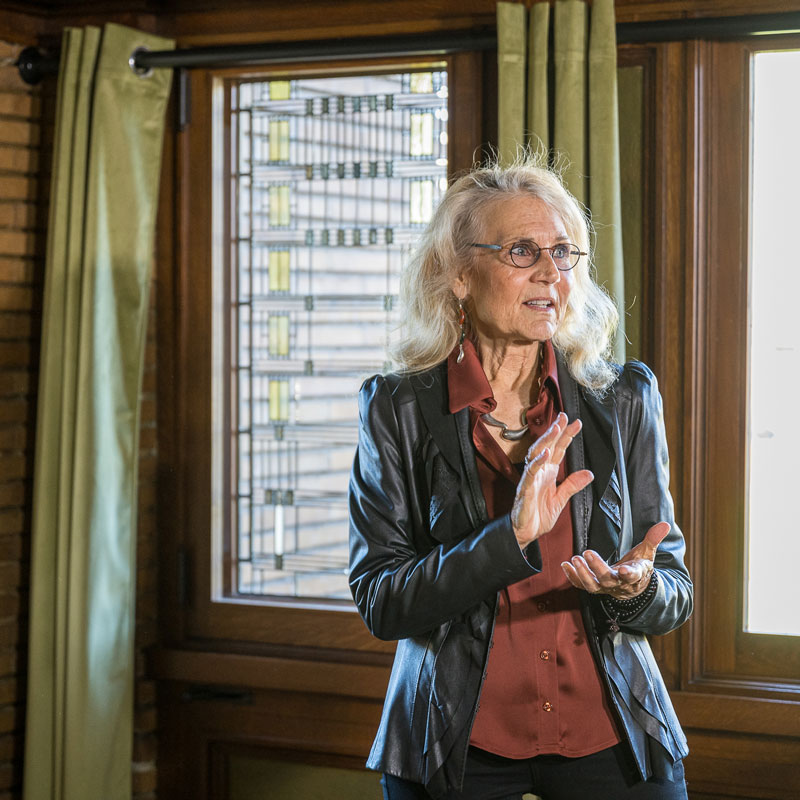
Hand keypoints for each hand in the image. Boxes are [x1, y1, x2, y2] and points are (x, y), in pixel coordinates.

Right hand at [511, 412, 593, 548]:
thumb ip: (572, 485)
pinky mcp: (524, 490)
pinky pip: (530, 474)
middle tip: (564, 417)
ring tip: (556, 429)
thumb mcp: (561, 500)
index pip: (558, 450)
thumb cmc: (537, 516)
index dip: (566, 436)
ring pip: (537, 455)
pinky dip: (537, 463)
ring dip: (546, 441)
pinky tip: (545, 454)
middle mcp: (538, 473)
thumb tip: (589, 473)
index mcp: (548, 473)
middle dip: (555, 431)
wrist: (525, 534)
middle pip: (547, 447)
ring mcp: (531, 479)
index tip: (576, 423)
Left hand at [560, 521, 670, 598]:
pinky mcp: (594, 587)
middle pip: (607, 579)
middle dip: (597, 567)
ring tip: (575, 559)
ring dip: (582, 573)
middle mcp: (618, 584)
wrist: (632, 587)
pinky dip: (572, 577)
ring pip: (592, 585)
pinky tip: (565, 565)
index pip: (632, 576)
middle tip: (587, 553)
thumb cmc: (638, 566)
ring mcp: (605, 587)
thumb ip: (653, 539)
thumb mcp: (647, 553)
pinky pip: (581, 585)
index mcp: (634, 575)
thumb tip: (666, 524)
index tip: (623, 569)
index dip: (628, 573)